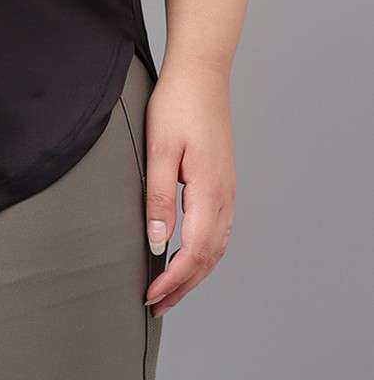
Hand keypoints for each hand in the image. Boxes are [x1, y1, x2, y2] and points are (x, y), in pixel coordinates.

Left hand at [143, 60, 235, 317]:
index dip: (173, 280)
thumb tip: (157, 242)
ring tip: (169, 288)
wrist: (201, 73)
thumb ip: (159, 196)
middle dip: (183, 286)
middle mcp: (225, 197)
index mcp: (209, 192)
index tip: (150, 296)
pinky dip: (204, 253)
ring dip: (194, 272)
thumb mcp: (160, 149)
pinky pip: (218, 230)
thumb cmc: (176, 105)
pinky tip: (188, 255)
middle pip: (208, 258)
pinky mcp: (223, 182)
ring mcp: (227, 190)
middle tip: (156, 306)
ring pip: (216, 247)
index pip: (194, 252)